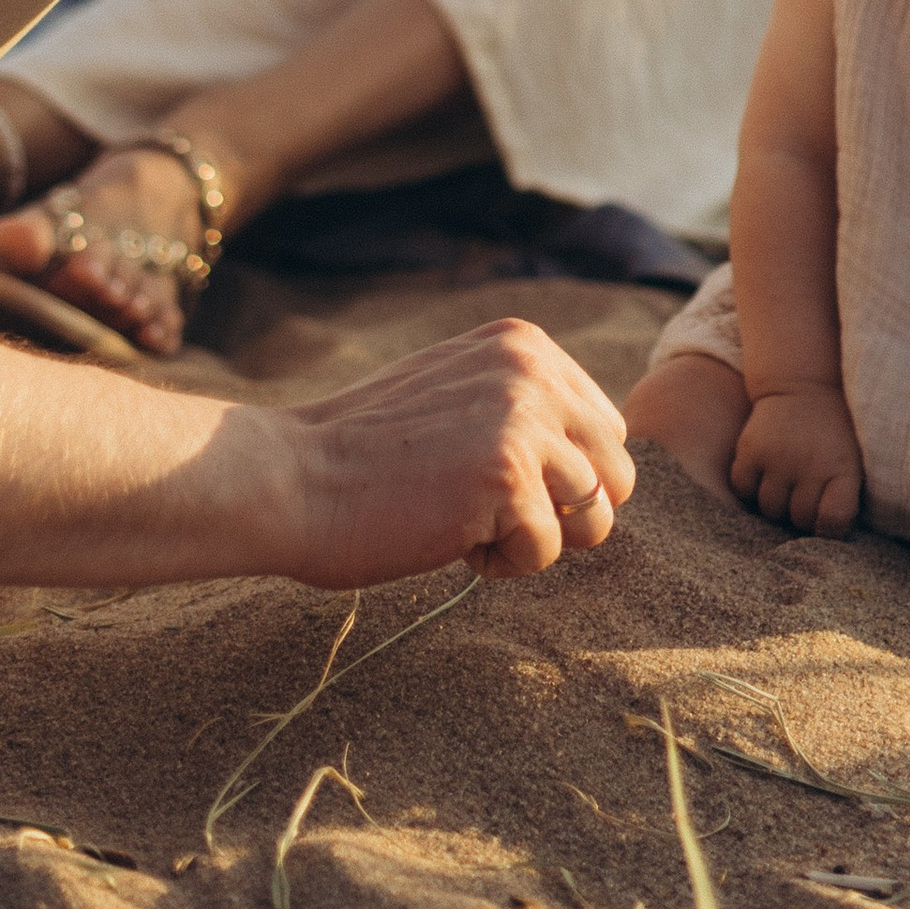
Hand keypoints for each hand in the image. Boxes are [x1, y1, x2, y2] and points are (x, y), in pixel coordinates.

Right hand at [282, 315, 636, 584]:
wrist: (292, 476)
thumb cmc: (364, 451)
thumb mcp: (457, 393)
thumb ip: (522, 404)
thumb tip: (598, 463)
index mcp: (525, 343)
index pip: (604, 428)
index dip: (558, 476)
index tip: (492, 482)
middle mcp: (535, 369)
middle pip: (617, 473)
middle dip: (564, 512)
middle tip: (490, 515)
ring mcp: (525, 419)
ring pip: (595, 517)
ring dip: (535, 539)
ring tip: (467, 525)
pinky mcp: (510, 477)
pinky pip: (547, 551)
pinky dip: (501, 565)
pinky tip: (448, 539)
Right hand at [729, 381, 862, 535]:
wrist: (804, 385)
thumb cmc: (832, 434)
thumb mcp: (852, 462)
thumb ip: (844, 500)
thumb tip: (828, 537)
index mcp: (842, 468)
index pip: (833, 520)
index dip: (829, 528)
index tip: (826, 519)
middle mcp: (810, 464)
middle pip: (799, 518)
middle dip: (801, 514)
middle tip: (804, 494)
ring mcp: (778, 456)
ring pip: (769, 508)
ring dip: (776, 503)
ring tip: (785, 484)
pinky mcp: (750, 448)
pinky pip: (743, 488)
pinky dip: (749, 487)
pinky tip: (763, 474)